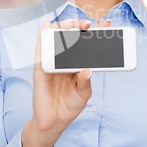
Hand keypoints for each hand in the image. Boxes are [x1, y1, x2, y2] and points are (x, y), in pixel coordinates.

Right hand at [21, 18, 110, 146]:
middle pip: (69, 36)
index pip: (85, 44)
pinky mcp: (40, 69)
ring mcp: (52, 63)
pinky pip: (40, 50)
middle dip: (78, 25)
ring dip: (63, 27)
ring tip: (73, 24)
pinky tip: (46, 27)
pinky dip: (42, 36)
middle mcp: (64, 60)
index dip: (94, 33)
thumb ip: (86, 82)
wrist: (54, 122)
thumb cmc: (69, 106)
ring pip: (55, 38)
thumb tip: (88, 70)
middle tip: (88, 24)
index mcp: (76, 64)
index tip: (106, 24)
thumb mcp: (84, 94)